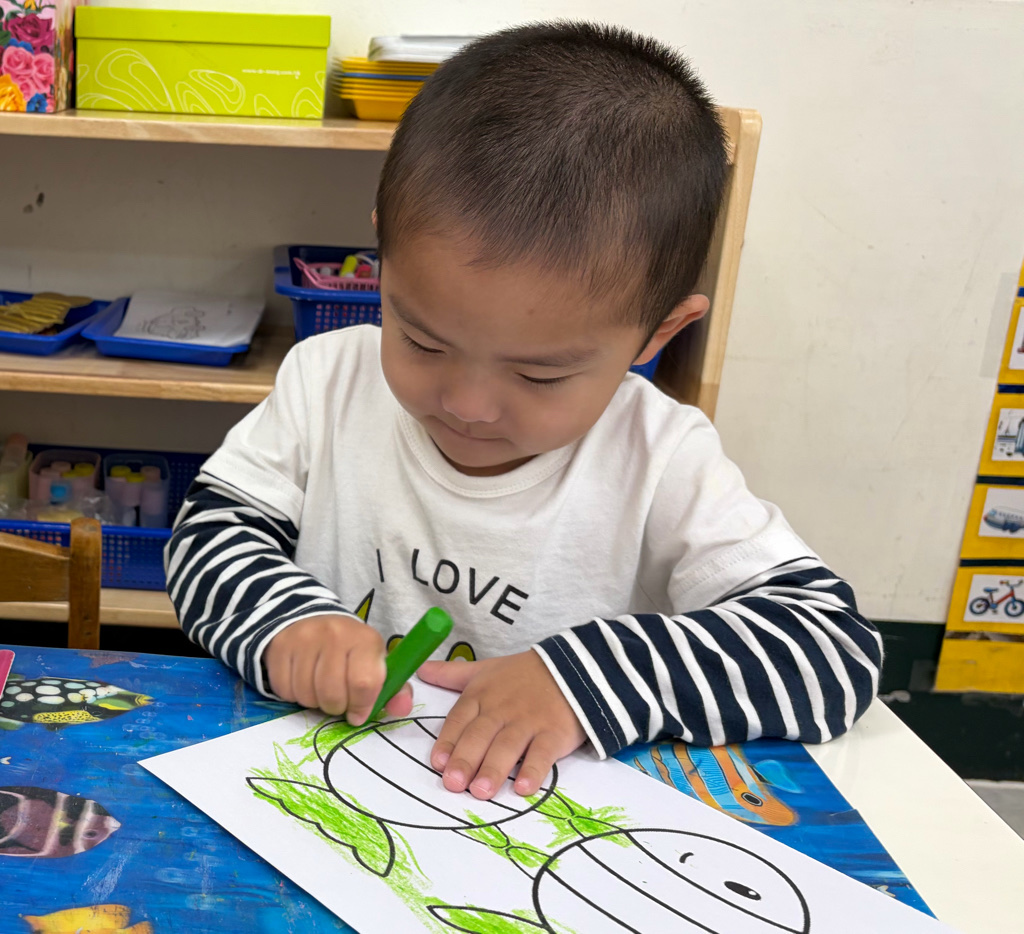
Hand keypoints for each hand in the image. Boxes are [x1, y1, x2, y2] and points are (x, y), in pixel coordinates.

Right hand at [263, 614, 412, 723]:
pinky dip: (294, 695)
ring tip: (320, 688)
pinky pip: (285, 690)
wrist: (312, 621)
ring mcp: (305, 638)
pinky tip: (303, 680)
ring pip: (307, 695)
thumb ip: (394, 690)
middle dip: (336, 707)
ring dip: (314, 702)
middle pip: (332, 694)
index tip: (358, 712)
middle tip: (338, 699)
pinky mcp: (280, 647)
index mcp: (365, 639)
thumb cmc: (350, 651)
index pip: (364, 683)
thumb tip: (402, 710)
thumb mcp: (376, 664)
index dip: (362, 705)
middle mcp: (335, 634)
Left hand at [417, 650, 585, 800]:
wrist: (572, 667)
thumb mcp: (485, 670)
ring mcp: (529, 721)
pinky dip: (534, 770)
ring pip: (508, 745)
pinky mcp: (554, 732)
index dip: (449, 740)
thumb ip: (451, 674)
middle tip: (454, 784)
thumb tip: (420, 670)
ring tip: (481, 791)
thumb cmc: (522, 674)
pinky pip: (543, 753)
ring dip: (494, 768)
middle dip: (466, 759)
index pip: (460, 719)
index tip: (438, 762)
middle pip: (481, 734)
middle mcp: (502, 709)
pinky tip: (523, 788)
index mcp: (482, 695)